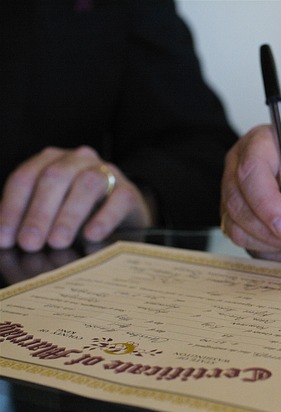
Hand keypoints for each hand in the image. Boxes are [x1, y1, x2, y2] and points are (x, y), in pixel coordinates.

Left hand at [0, 146, 151, 251]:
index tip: (6, 238)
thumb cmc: (80, 213)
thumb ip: (30, 219)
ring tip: (58, 242)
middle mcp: (78, 160)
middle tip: (30, 243)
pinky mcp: (129, 190)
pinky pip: (118, 199)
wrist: (123, 213)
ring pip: (86, 184)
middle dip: (39, 212)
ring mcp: (106, 172)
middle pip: (54, 178)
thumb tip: (6, 241)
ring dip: (68, 215)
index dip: (12, 208)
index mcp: (51, 160)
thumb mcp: (50, 211)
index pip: (26, 178)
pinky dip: (103, 218)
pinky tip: (91, 236)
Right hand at [221, 125, 280, 262]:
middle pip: (237, 203)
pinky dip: (276, 255)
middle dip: (270, 230)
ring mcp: (243, 197)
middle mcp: (245, 167)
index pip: (250, 170)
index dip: (265, 202)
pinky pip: (248, 246)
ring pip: (237, 228)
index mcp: (265, 143)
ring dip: (274, 245)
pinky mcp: (246, 223)